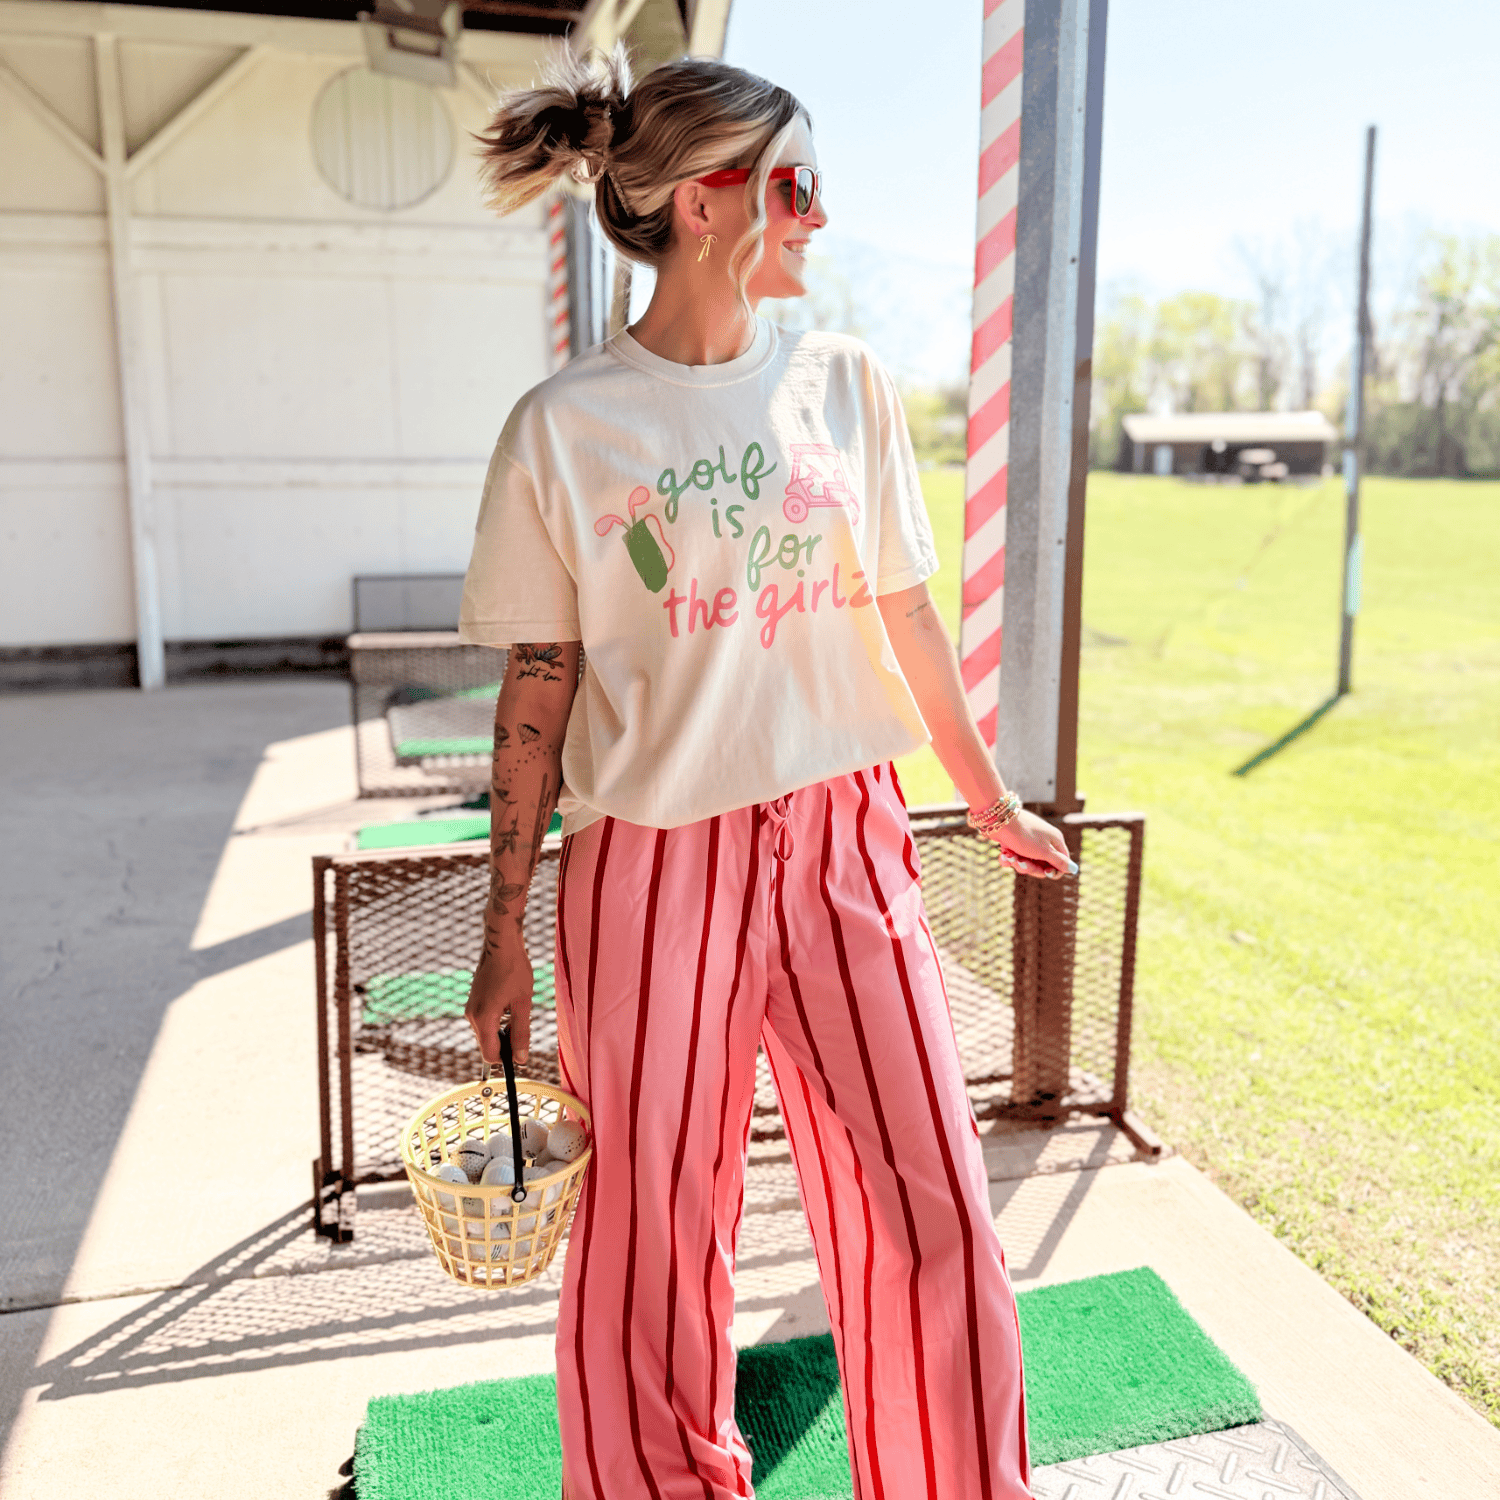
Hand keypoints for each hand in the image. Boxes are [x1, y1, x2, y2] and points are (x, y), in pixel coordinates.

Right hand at [465, 921, 533, 1065]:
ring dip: (502, 1030)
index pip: (490, 1055)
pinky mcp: (473, 1001)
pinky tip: (509, 1002)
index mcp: (483, 1019)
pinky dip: (497, 1020)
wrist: (501, 945)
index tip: (521, 1052)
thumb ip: (521, 1033)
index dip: (506, 1059)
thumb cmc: (514, 971)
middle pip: (487, 1045)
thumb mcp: (523, 1004)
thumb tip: (521, 1059)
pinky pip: (484, 1021)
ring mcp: (470, 1008)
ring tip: (517, 1008)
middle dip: (505, 1043)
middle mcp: (472, 1016)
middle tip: (523, 1024)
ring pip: (486, 1033)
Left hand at [991, 808, 1074, 879]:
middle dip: (1030, 868)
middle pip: (1042, 866)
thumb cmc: (1024, 835)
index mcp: (1055, 841)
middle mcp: (1043, 841)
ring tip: (1010, 856)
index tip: (1045, 872)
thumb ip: (1059, 861)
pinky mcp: (1014, 843)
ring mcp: (1028, 842)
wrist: (999, 820)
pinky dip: (1008, 859)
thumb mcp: (1044, 851)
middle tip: (1021, 862)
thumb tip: (1074, 870)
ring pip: (1027, 863)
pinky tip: (1003, 854)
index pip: (1061, 863)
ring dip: (1017, 863)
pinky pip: (1014, 858)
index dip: (1054, 871)